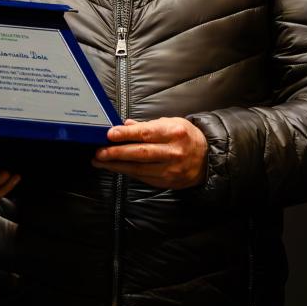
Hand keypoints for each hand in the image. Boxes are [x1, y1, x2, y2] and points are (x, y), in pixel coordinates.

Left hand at [92, 117, 207, 189]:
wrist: (207, 159)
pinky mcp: (167, 182)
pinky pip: (142, 177)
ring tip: (100, 161)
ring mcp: (171, 169)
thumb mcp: (171, 123)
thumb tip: (125, 125)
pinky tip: (115, 168)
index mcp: (175, 132)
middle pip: (140, 153)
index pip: (146, 134)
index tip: (109, 134)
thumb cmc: (186, 137)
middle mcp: (173, 152)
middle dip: (117, 153)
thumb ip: (147, 125)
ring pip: (139, 168)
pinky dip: (127, 172)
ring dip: (116, 165)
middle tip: (99, 152)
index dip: (126, 135)